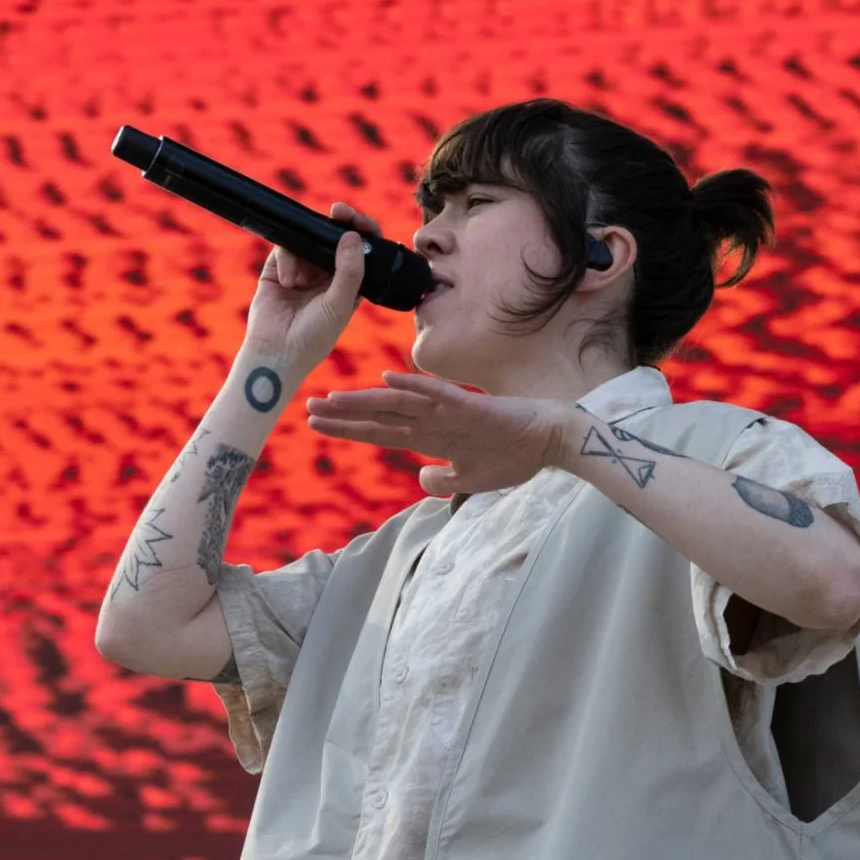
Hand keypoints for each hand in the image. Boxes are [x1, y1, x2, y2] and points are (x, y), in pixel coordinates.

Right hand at [239, 202, 380, 391]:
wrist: (276, 353)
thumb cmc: (313, 337)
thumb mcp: (338, 304)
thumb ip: (350, 271)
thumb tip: (353, 235)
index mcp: (349, 284)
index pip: (362, 250)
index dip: (364, 231)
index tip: (359, 219)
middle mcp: (327, 275)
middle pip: (336, 238)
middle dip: (338, 224)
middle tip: (338, 211)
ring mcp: (303, 271)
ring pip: (310, 240)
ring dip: (307, 251)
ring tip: (299, 280)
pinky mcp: (278, 269)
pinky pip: (286, 248)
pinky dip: (288, 260)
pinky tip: (287, 282)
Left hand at [305, 372, 574, 495]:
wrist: (551, 440)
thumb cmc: (514, 456)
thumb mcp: (470, 479)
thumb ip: (442, 480)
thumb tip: (420, 481)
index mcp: (432, 437)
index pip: (381, 432)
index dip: (348, 429)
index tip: (318, 425)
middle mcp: (434, 421)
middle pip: (380, 416)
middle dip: (344, 414)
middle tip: (307, 408)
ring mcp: (451, 412)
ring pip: (399, 403)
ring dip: (365, 401)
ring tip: (332, 400)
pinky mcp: (472, 407)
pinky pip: (439, 395)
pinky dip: (414, 387)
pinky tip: (389, 379)